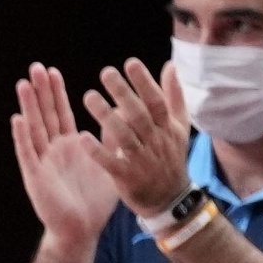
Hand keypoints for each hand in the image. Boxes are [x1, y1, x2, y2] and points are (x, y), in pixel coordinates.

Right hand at [9, 65, 120, 262]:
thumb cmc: (94, 202)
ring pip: (34, 129)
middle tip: (35, 67)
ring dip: (28, 107)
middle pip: (45, 115)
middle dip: (40, 92)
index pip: (61, 113)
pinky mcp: (35, 178)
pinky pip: (28, 154)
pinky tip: (18, 119)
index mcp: (70, 146)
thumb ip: (113, 138)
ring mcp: (42, 163)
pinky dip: (22, 137)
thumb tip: (123, 112)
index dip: (56, 92)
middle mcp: (53, 151)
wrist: (82, 231)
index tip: (53, 71)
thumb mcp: (110, 162)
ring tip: (23, 84)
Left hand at [82, 58, 194, 214]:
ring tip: (89, 96)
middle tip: (106, 73)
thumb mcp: (179, 127)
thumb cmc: (171, 157)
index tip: (130, 63)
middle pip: (139, 115)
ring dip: (106, 116)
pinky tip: (83, 137)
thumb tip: (170, 66)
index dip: (144, 82)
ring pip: (124, 136)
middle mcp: (155, 142)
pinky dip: (98, 151)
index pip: (156, 101)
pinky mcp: (126, 178)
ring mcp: (141, 160)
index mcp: (167, 128)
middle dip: (123, 93)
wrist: (169, 199)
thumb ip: (173, 96)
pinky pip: (111, 163)